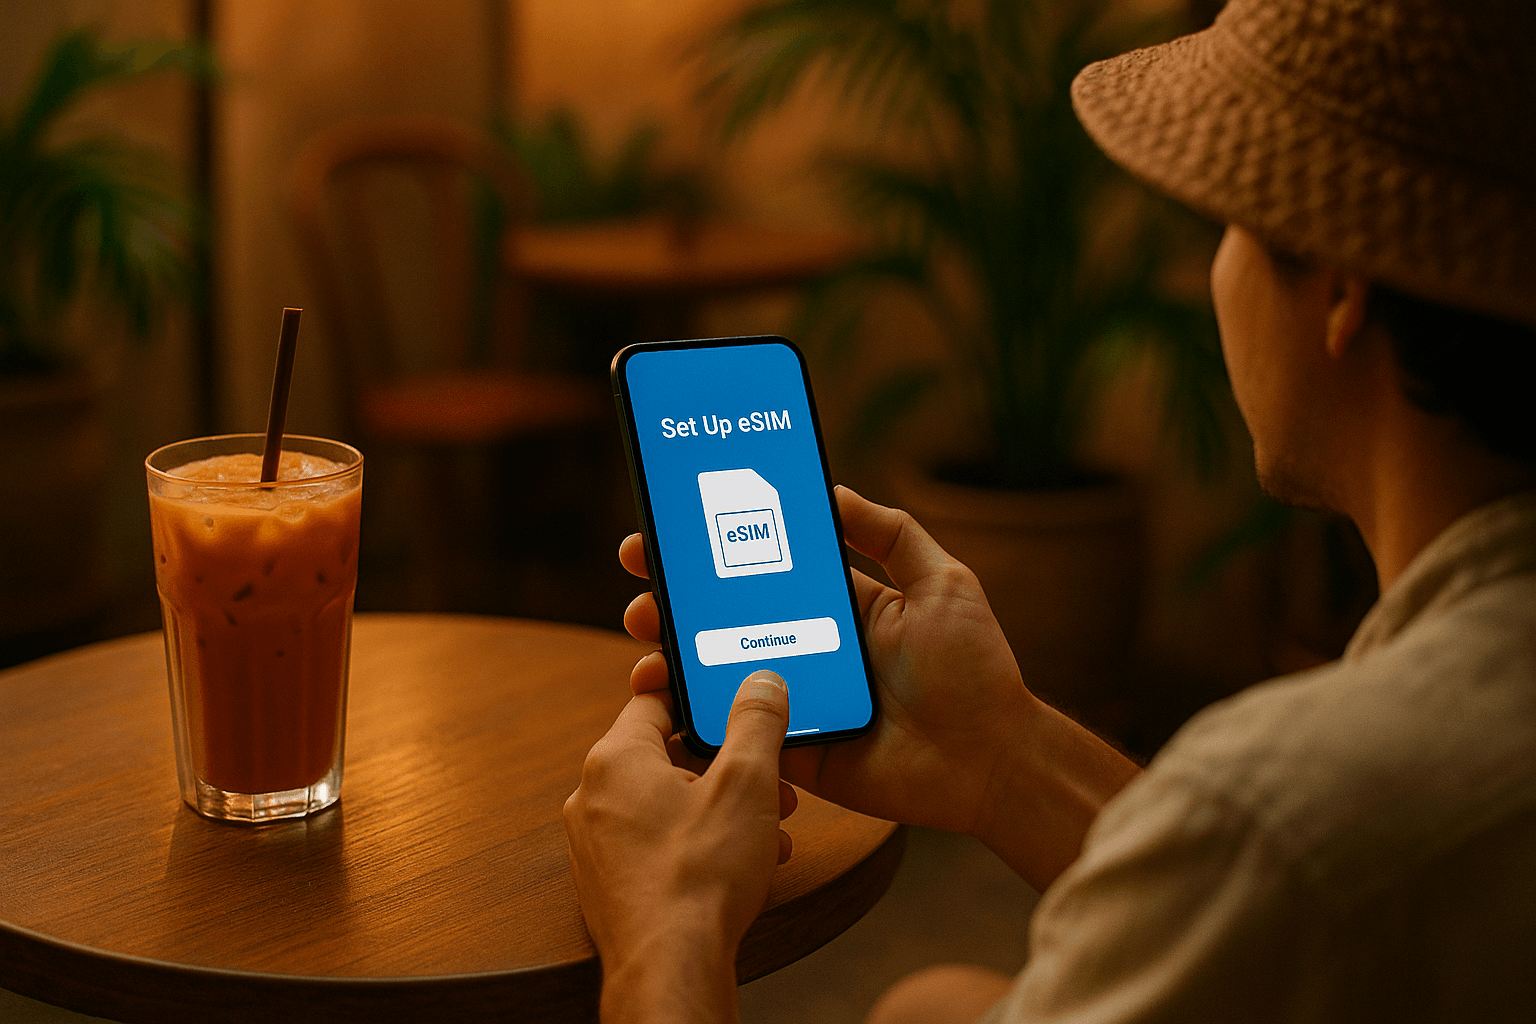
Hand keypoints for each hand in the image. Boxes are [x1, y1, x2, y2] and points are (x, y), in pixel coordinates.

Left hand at [563, 672, 797, 1023]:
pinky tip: (742, 862)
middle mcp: (593, 797)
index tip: (729, 694)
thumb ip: (756, 722)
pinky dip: (699, 842)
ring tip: (767, 824)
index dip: (698, 693)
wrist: (671, 968)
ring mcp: (596, 844)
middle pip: (665, 754)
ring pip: (667, 804)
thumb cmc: (700, 877)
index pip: (653, 699)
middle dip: (725, 764)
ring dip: (720, 806)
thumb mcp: (746, 783)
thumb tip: (761, 682)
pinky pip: (658, 844)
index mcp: (615, 760)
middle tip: (768, 774)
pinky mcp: (610, 883)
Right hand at [620, 485, 1033, 838]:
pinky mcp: (792, 749)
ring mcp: (796, 700)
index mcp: (838, 606)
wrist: (991, 759)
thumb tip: (834, 489)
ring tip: (643, 636)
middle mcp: (809, 648)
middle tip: (641, 582)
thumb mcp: (943, 582)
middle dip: (676, 598)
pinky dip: (694, 716)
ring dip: (671, 652)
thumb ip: (891, 534)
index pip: (763, 571)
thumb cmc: (975, 669)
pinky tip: (663, 695)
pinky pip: (734, 732)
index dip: (717, 551)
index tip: (671, 528)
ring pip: (717, 672)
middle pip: (726, 619)